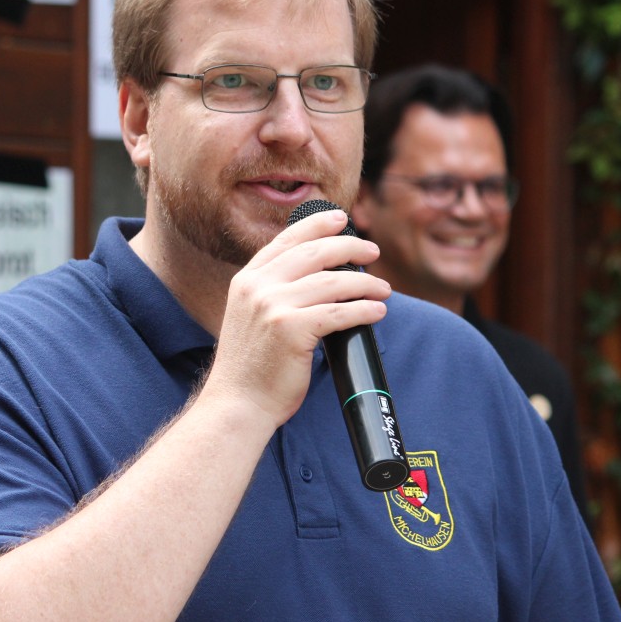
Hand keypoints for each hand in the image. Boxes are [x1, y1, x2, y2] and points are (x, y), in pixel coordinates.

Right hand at [204, 208, 390, 425]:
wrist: (238, 403)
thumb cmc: (251, 367)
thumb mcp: (251, 316)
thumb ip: (273, 292)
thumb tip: (321, 275)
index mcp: (247, 280)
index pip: (287, 240)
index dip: (317, 225)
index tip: (340, 218)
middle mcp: (257, 287)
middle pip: (314, 253)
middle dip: (350, 247)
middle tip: (372, 251)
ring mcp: (273, 306)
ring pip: (333, 282)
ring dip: (365, 283)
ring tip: (383, 290)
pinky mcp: (291, 330)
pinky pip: (339, 312)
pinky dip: (364, 309)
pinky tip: (377, 311)